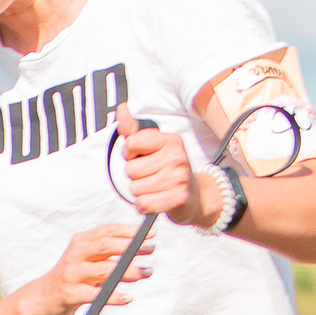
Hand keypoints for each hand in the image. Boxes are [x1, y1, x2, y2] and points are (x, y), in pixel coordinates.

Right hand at [9, 222, 152, 314]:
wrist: (42, 298)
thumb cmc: (72, 276)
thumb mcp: (86, 257)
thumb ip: (107, 249)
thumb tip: (141, 244)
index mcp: (81, 242)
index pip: (107, 230)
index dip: (130, 231)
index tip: (151, 235)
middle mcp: (75, 256)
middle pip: (105, 246)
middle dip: (130, 247)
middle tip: (150, 250)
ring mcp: (72, 275)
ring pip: (103, 270)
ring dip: (128, 271)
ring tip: (145, 273)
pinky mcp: (70, 295)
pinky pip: (96, 295)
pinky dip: (114, 296)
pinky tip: (127, 298)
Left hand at [116, 103, 213, 226]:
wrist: (195, 196)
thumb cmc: (167, 169)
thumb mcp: (154, 146)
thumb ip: (133, 131)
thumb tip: (121, 109)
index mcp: (171, 141)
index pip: (131, 143)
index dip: (129, 153)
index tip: (141, 156)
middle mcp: (177, 157)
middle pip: (130, 169)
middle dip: (135, 176)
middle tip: (151, 176)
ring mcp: (179, 178)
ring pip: (135, 188)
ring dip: (140, 191)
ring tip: (155, 187)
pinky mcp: (178, 198)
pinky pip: (142, 204)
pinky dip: (144, 205)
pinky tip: (156, 199)